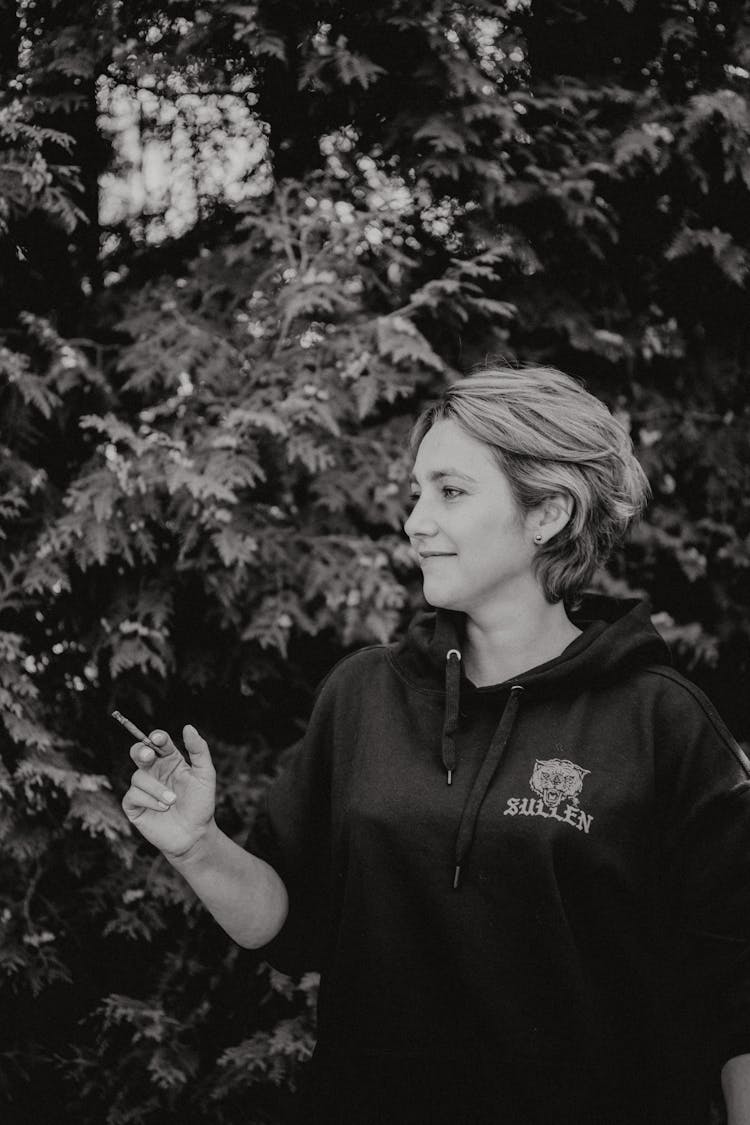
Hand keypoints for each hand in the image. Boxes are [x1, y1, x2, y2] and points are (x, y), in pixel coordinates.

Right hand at [121, 725, 216, 859]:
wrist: (195, 834)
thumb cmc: (201, 804)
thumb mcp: (206, 775)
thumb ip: (199, 750)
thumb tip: (187, 727)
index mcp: (170, 760)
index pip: (159, 742)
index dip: (156, 737)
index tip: (159, 739)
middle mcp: (154, 771)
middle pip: (138, 753)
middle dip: (140, 751)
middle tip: (148, 756)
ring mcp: (143, 789)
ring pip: (138, 777)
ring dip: (156, 788)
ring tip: (172, 801)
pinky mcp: (134, 806)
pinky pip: (133, 795)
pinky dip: (149, 800)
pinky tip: (163, 808)